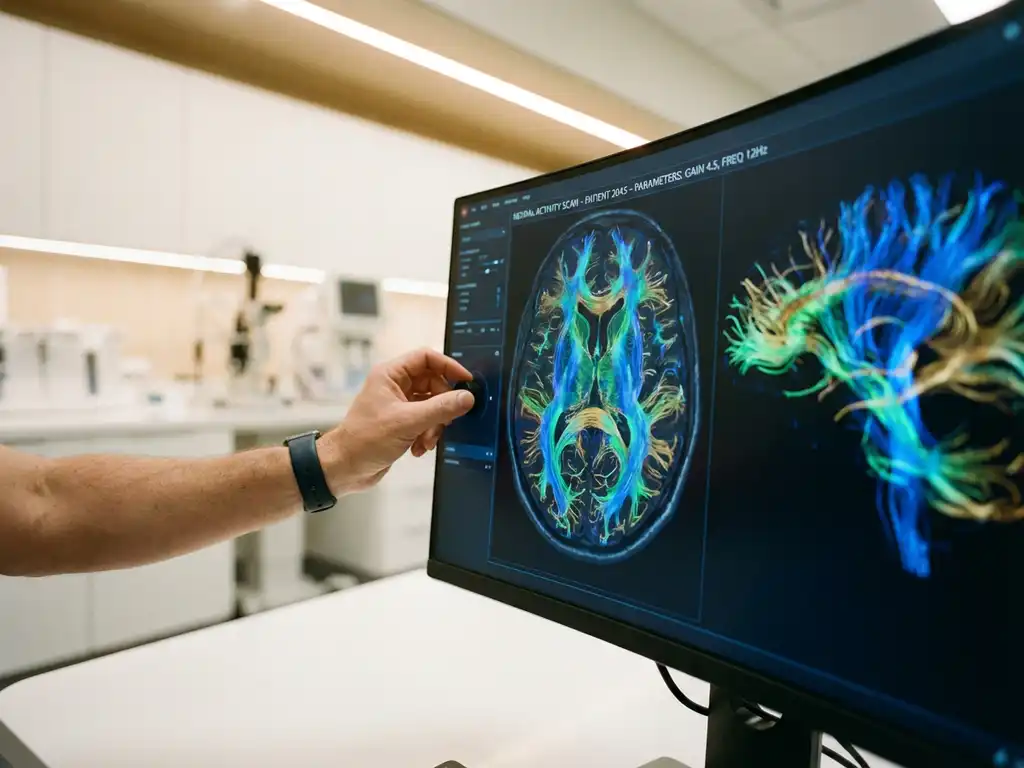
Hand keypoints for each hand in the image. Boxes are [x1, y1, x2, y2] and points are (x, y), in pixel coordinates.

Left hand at [320, 348, 474, 493]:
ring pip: (432, 405)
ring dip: (435, 425)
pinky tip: (419, 448)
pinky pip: (426, 421)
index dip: (448, 366)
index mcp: (390, 375)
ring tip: (427, 440)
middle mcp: (394, 386)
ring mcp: (398, 405)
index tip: (466, 381)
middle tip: (446, 421)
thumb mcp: (408, 422)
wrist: (346, 468)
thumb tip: (466, 397)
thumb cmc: (363, 440)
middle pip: (433, 384)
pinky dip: (427, 434)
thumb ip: (440, 408)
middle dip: (442, 406)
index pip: (426, 358)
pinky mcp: (401, 423)